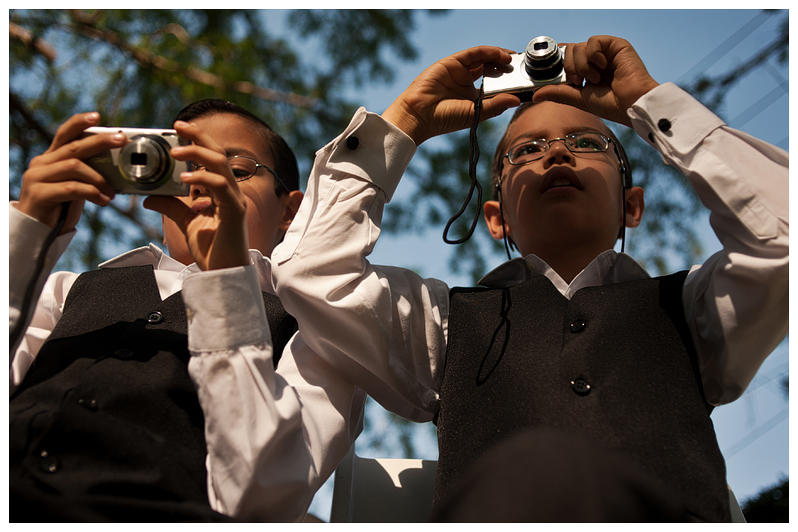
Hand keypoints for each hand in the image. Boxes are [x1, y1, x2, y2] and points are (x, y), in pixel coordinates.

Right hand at [17, 112, 121, 233]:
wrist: (36, 231)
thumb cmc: (60, 206)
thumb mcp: (76, 185)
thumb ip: (87, 173)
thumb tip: (116, 166)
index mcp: (51, 158)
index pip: (64, 134)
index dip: (79, 123)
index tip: (97, 116)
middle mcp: (41, 163)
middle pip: (74, 147)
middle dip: (100, 141)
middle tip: (121, 140)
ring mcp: (37, 177)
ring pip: (74, 166)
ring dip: (99, 178)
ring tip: (112, 192)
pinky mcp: (39, 193)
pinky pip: (71, 188)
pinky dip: (92, 192)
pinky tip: (103, 200)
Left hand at [143, 120, 249, 270]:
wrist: (224, 274)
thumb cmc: (212, 251)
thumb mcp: (187, 223)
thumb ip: (171, 207)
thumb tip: (148, 197)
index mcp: (223, 192)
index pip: (213, 158)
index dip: (198, 140)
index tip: (179, 128)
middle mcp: (231, 192)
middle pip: (219, 153)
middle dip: (198, 136)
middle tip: (178, 125)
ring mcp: (235, 200)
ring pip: (220, 164)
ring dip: (197, 153)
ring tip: (175, 151)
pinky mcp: (234, 211)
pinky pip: (220, 186)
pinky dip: (202, 178)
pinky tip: (184, 178)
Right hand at [382, 46, 520, 144]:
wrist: (420, 115)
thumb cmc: (444, 119)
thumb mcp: (475, 113)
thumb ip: (496, 105)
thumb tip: (517, 100)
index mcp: (472, 96)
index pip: (493, 83)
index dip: (507, 80)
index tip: (522, 81)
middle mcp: (466, 81)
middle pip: (490, 68)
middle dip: (505, 66)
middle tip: (519, 67)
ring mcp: (459, 71)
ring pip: (483, 58)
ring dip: (499, 56)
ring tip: (511, 59)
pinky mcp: (452, 62)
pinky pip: (473, 53)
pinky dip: (487, 52)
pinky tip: (499, 55)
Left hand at [532, 36, 659, 126]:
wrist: (630, 104)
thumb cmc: (609, 104)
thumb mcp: (578, 98)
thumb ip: (557, 93)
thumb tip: (535, 95)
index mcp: (584, 72)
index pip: (564, 59)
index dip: (559, 65)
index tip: (561, 78)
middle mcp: (593, 60)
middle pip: (568, 51)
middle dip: (570, 68)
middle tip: (580, 82)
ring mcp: (604, 52)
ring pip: (578, 47)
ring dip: (583, 66)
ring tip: (595, 78)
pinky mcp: (615, 45)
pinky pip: (593, 41)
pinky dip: (594, 56)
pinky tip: (604, 67)